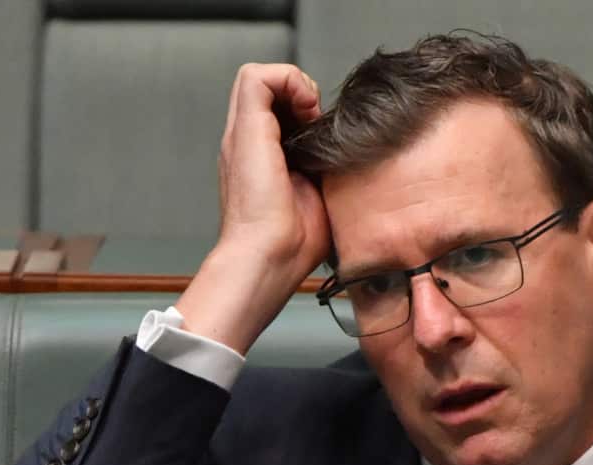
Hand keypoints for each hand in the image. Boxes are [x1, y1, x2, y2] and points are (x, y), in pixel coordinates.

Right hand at [176, 63, 330, 354]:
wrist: (271, 260)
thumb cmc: (295, 244)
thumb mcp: (319, 196)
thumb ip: (324, 171)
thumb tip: (350, 156)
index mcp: (259, 159)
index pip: (276, 112)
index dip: (303, 111)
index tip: (326, 136)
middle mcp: (246, 143)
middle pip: (266, 90)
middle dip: (299, 95)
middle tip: (319, 122)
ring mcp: (242, 135)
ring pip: (257, 76)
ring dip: (292, 84)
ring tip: (312, 113)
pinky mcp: (246, 130)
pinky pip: (257, 76)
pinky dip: (288, 80)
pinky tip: (308, 110)